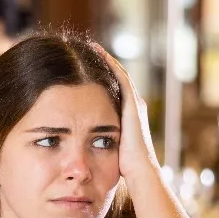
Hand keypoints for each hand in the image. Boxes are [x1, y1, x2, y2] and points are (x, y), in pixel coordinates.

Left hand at [93, 44, 160, 182]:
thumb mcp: (107, 149)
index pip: (113, 92)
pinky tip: (99, 52)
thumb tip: (79, 143)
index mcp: (128, 117)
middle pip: (117, 79)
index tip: (85, 70)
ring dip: (106, 59)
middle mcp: (134, 106)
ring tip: (92, 46)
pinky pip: (120, 76)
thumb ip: (98, 140)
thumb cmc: (122, 167)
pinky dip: (110, 63)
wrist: (139, 171)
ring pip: (119, 74)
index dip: (101, 80)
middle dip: (103, 65)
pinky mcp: (133, 102)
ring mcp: (135, 103)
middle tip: (88, 51)